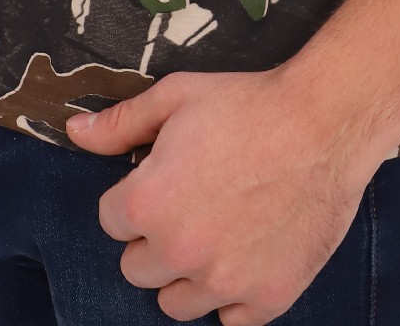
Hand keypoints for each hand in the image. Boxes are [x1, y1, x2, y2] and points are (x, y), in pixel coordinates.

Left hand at [66, 67, 380, 324]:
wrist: (324, 124)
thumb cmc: (248, 105)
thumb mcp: (176, 97)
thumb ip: (121, 123)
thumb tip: (75, 132)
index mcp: (149, 203)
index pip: (112, 221)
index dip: (136, 197)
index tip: (163, 181)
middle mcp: (179, 251)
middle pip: (138, 267)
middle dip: (156, 238)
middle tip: (192, 205)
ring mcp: (223, 283)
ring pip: (176, 303)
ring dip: (187, 274)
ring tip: (215, 233)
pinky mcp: (266, 300)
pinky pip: (229, 321)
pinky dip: (233, 297)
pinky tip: (245, 259)